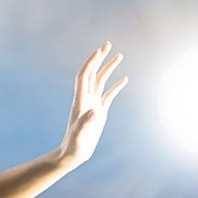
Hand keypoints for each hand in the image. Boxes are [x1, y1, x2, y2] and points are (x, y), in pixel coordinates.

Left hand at [57, 41, 127, 166]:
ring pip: (101, 81)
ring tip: (119, 55)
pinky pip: (108, 94)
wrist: (73, 153)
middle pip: (93, 73)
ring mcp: (93, 104)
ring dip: (109, 68)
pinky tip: (124, 79)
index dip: (90, 63)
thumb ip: (85, 122)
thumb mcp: (79, 135)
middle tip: (108, 43)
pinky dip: (116, 85)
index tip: (99, 51)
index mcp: (80, 101)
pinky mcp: (100, 111)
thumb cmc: (74, 146)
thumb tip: (94, 110)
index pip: (84, 76)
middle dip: (100, 58)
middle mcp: (86, 99)